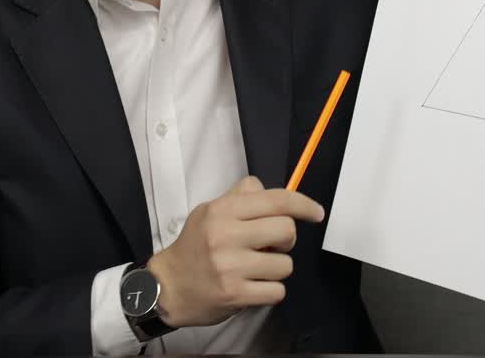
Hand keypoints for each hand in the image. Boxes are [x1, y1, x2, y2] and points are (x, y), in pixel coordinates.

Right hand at [146, 175, 324, 326]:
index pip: (276, 200)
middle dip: (285, 240)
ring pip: (285, 264)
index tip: (316, 213)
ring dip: (276, 268)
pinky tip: (253, 286)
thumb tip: (269, 191)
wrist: (168, 286)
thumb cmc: (194, 247)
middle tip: (270, 245)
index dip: (303, 204)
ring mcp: (231, 267)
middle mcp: (226, 236)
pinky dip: (270, 290)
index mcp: (222, 211)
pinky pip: (277, 290)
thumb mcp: (210, 212)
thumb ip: (240, 198)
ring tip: (256, 268)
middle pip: (287, 230)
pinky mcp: (235, 294)